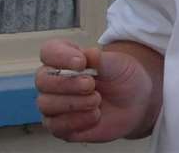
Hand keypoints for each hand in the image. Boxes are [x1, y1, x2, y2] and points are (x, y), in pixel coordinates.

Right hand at [34, 40, 153, 142]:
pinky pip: (56, 126)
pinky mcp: (60, 126)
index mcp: (65, 59)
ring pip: (46, 104)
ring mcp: (55, 104)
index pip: (48, 52)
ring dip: (73, 103)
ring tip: (97, 100)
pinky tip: (94, 115)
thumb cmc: (122, 77)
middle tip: (91, 85)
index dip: (60, 56)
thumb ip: (101, 59)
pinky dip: (76, 121)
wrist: (135, 101)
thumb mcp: (117, 63)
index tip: (81, 62)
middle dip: (67, 83)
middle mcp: (55, 81)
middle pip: (42, 80)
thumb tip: (89, 53)